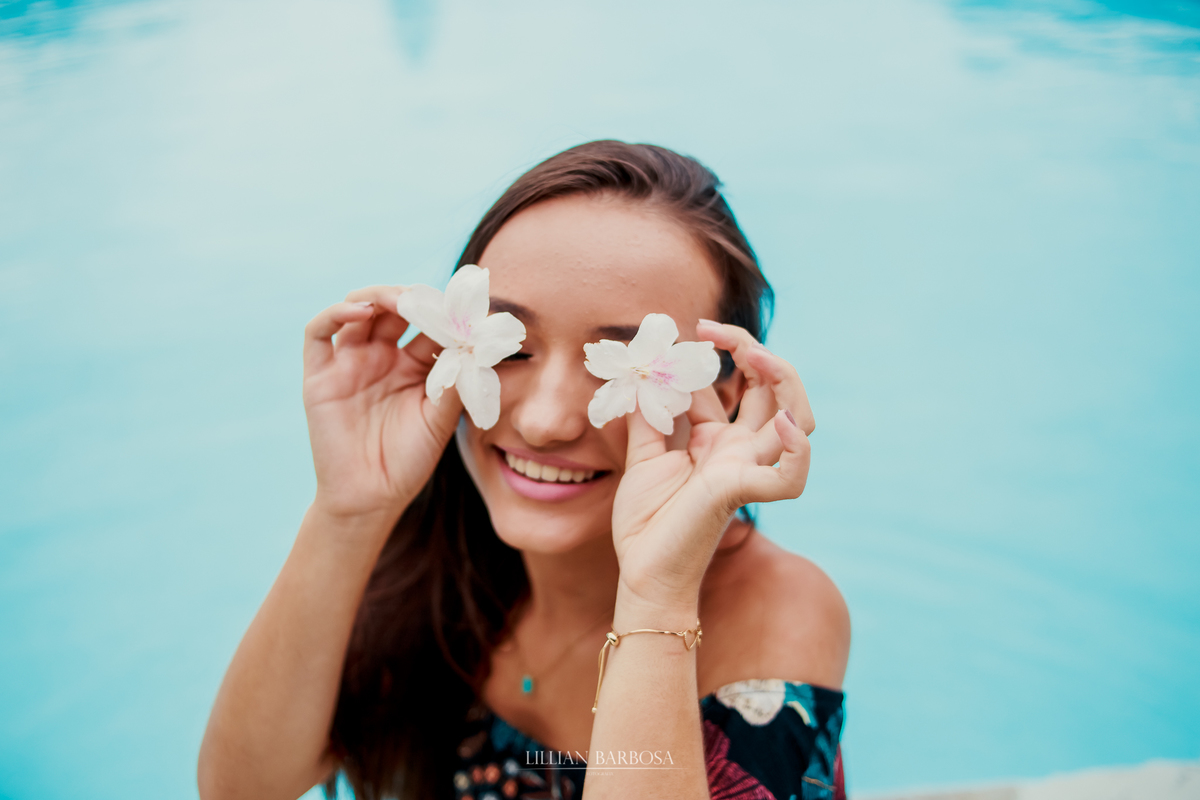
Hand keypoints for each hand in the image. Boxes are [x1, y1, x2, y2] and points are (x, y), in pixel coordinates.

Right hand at [302, 285, 462, 522]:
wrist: (371, 499)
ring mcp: (349, 363)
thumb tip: (478, 343)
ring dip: (380, 295)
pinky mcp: (320, 375)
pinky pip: (319, 333)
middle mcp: (381, 357)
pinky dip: (336, 313)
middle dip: (413, 298)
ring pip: (358, 309)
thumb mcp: (440, 419)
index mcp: (413, 366)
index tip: (465, 308)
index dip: (443, 312)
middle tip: (433, 301)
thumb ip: (455, 381)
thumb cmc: (409, 462)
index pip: (427, 324)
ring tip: (402, 301)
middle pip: (394, 308)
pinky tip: (362, 311)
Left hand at [610, 321, 814, 614]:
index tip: (696, 329)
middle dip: (757, 352)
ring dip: (786, 382)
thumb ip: (647, 414)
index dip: (728, 349)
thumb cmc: (645, 521)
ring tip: (758, 356)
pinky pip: (788, 477)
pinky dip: (796, 452)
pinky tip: (782, 425)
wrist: (641, 571)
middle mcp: (740, 450)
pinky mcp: (741, 493)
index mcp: (719, 439)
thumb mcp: (641, 455)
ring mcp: (746, 469)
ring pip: (798, 421)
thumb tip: (644, 371)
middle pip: (776, 391)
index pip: (742, 383)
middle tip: (714, 331)